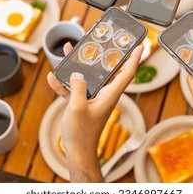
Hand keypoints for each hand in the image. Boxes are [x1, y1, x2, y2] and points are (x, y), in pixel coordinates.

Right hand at [47, 44, 143, 181]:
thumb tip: (77, 74)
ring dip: (77, 66)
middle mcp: (104, 94)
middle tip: (97, 42)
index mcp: (110, 95)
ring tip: (68, 52)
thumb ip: (78, 87)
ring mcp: (92, 99)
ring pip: (87, 77)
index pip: (127, 73)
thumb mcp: (77, 107)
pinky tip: (53, 78)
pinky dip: (64, 84)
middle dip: (100, 55)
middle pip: (105, 70)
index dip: (134, 58)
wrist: (77, 152)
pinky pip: (74, 90)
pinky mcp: (82, 104)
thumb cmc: (82, 133)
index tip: (140, 46)